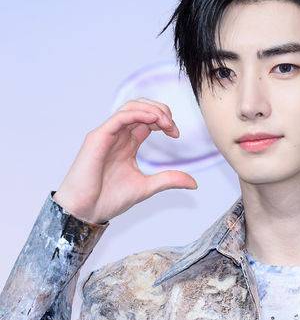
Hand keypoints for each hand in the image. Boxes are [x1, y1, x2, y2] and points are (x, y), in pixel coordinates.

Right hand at [53, 98, 197, 223]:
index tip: (176, 134)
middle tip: (173, 126)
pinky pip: (119, 117)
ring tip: (166, 122)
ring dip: (151, 110)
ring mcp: (107, 135)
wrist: (85, 211)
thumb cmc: (108, 199)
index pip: (147, 120)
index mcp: (127, 144)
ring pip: (130, 108)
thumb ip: (168, 180)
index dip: (164, 121)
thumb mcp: (146, 187)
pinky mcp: (98, 138)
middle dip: (160, 111)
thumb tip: (194, 183)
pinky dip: (138, 114)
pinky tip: (153, 120)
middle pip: (140, 108)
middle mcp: (117, 136)